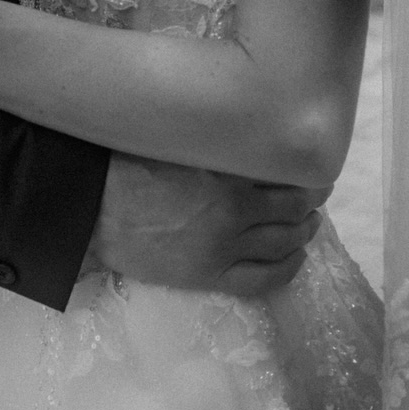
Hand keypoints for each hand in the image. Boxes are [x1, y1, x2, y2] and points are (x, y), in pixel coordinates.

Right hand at [85, 154, 329, 296]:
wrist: (92, 210)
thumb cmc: (128, 164)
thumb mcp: (178, 140)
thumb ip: (218, 142)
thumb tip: (251, 131)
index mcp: (227, 173)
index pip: (288, 174)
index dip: (307, 171)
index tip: (312, 163)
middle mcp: (235, 212)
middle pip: (294, 208)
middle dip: (312, 199)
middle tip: (316, 190)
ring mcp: (224, 248)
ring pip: (286, 242)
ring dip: (305, 230)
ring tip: (309, 220)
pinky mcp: (210, 276)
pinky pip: (265, 278)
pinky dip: (289, 266)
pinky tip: (297, 256)